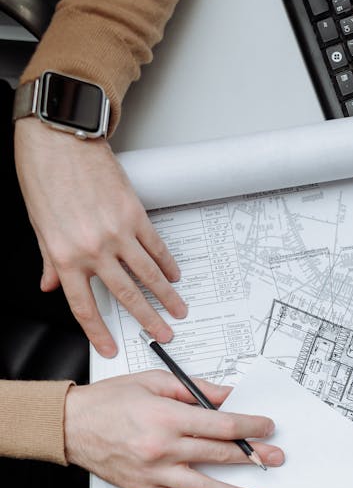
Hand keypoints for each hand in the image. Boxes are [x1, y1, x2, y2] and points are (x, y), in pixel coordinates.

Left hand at [14, 119, 186, 357]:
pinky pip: (155, 246)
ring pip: (148, 275)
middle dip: (148, 320)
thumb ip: (49, 260)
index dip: (99, 332)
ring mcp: (117, 233)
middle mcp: (93, 250)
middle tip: (163, 334)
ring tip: (177, 309)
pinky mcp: (134, 214)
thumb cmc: (44, 176)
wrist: (60, 140)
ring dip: (166, 296)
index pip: (85, 306)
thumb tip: (50, 284)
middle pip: (127, 296)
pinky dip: (167, 263)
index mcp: (66, 257)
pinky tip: (174, 274)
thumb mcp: (39, 225)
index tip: (110, 348)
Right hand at [64, 371, 283, 487]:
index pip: (222, 425)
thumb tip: (226, 396)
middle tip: (275, 460)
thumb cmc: (108, 401)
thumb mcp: (154, 381)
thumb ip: (194, 389)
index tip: (267, 428)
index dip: (250, 428)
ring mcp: (154, 472)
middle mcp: (163, 447)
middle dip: (253, 458)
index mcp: (167, 417)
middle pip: (219, 455)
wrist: (69, 424)